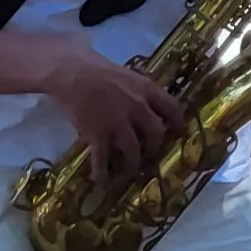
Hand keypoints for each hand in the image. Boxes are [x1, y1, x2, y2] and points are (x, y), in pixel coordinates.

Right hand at [35, 37, 184, 175]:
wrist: (72, 72)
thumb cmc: (98, 69)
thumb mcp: (129, 75)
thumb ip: (142, 91)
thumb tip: (150, 105)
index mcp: (148, 90)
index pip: (173, 109)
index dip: (177, 123)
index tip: (178, 131)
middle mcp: (138, 109)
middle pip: (156, 135)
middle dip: (154, 148)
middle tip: (150, 154)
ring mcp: (118, 124)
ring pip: (133, 152)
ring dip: (132, 165)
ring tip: (129, 171)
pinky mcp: (97, 135)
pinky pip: (103, 159)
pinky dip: (103, 173)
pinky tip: (102, 180)